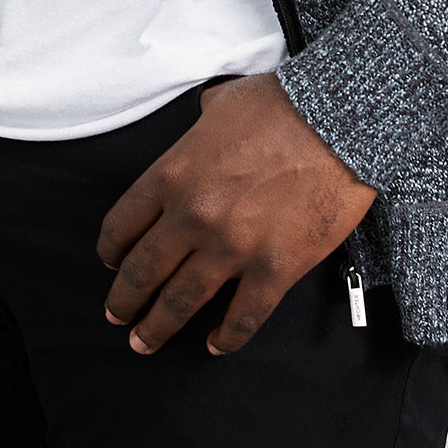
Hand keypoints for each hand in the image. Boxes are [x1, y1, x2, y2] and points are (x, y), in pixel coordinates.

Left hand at [96, 72, 376, 357]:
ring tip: (144, 343)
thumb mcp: (220, 102)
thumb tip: (203, 122)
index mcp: (172, 174)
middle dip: (124, 301)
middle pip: (143, 272)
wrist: (336, 122)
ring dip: (158, 327)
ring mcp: (232, 248)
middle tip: (116, 316)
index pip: (122, 225)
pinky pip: (242, 318)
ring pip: (181, 302)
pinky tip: (214, 344)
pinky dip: (225, 338)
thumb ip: (200, 124)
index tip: (112, 263)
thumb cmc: (280, 105)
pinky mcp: (274, 270)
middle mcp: (193, 217)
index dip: (111, 251)